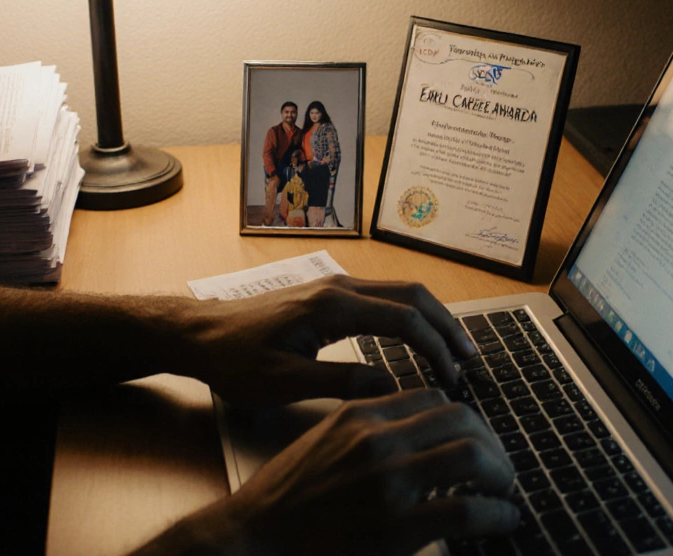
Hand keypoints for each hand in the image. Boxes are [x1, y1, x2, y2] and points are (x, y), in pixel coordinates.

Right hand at [147, 390, 518, 555]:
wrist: (252, 536)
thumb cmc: (284, 496)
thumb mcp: (322, 440)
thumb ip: (365, 430)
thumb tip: (411, 436)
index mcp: (360, 415)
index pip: (432, 397)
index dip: (463, 416)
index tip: (473, 436)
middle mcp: (378, 440)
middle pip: (462, 419)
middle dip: (491, 442)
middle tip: (499, 465)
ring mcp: (389, 482)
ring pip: (472, 456)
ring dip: (500, 472)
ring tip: (504, 489)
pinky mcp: (398, 526)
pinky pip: (467, 510)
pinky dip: (496, 513)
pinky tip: (502, 519)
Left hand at [178, 275, 476, 404]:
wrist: (199, 334)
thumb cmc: (236, 361)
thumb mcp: (286, 382)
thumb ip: (344, 382)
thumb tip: (395, 386)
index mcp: (332, 305)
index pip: (403, 319)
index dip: (435, 348)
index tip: (454, 379)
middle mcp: (339, 286)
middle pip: (413, 295)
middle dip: (447, 326)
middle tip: (472, 359)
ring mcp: (335, 286)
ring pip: (401, 293)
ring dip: (432, 319)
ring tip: (456, 351)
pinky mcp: (329, 295)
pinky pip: (384, 298)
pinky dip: (411, 317)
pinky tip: (419, 340)